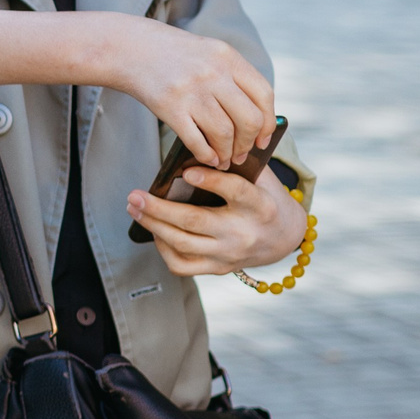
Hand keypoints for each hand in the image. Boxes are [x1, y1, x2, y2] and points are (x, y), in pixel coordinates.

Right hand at [105, 20, 275, 168]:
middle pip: (249, 119)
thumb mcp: (208, 53)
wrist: (128, 47)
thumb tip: (255, 116)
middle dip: (248, 143)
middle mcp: (213, 73)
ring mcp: (191, 90)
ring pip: (224, 133)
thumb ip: (232, 77)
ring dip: (227, 153)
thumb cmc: (171, 54)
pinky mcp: (169, 106)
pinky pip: (197, 140)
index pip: (264, 95)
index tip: (263, 139)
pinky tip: (207, 158)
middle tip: (242, 154)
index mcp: (227, 57)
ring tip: (223, 159)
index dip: (268, 122)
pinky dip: (206, 155)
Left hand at [128, 163, 307, 277]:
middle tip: (135, 196)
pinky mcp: (219, 268)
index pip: (237, 192)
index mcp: (261, 206)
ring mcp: (230, 254)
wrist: (285, 237)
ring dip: (153, 226)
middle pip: (196, 221)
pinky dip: (163, 249)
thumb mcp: (262, 177)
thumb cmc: (266, 199)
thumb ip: (235, 163)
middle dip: (160, 209)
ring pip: (183, 244)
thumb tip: (195, 150)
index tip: (185, 171)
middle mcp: (244, 233)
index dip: (212, 180)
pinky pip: (183, 265)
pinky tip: (154, 231)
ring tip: (134, 209)